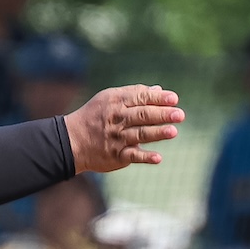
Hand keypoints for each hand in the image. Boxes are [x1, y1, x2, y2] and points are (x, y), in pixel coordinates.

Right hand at [66, 85, 183, 172]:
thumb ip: (134, 94)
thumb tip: (159, 90)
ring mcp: (116, 138)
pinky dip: (144, 157)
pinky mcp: (115, 155)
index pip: (140, 98)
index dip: (158, 99)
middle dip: (162, 115)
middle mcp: (116, 120)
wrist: (69, 141)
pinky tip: (157, 158)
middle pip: (142, 115)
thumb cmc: (94, 116)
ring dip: (156, 133)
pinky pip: (131, 156)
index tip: (174, 99)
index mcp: (116, 103)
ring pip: (139, 134)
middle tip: (180, 115)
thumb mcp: (108, 99)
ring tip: (173, 132)